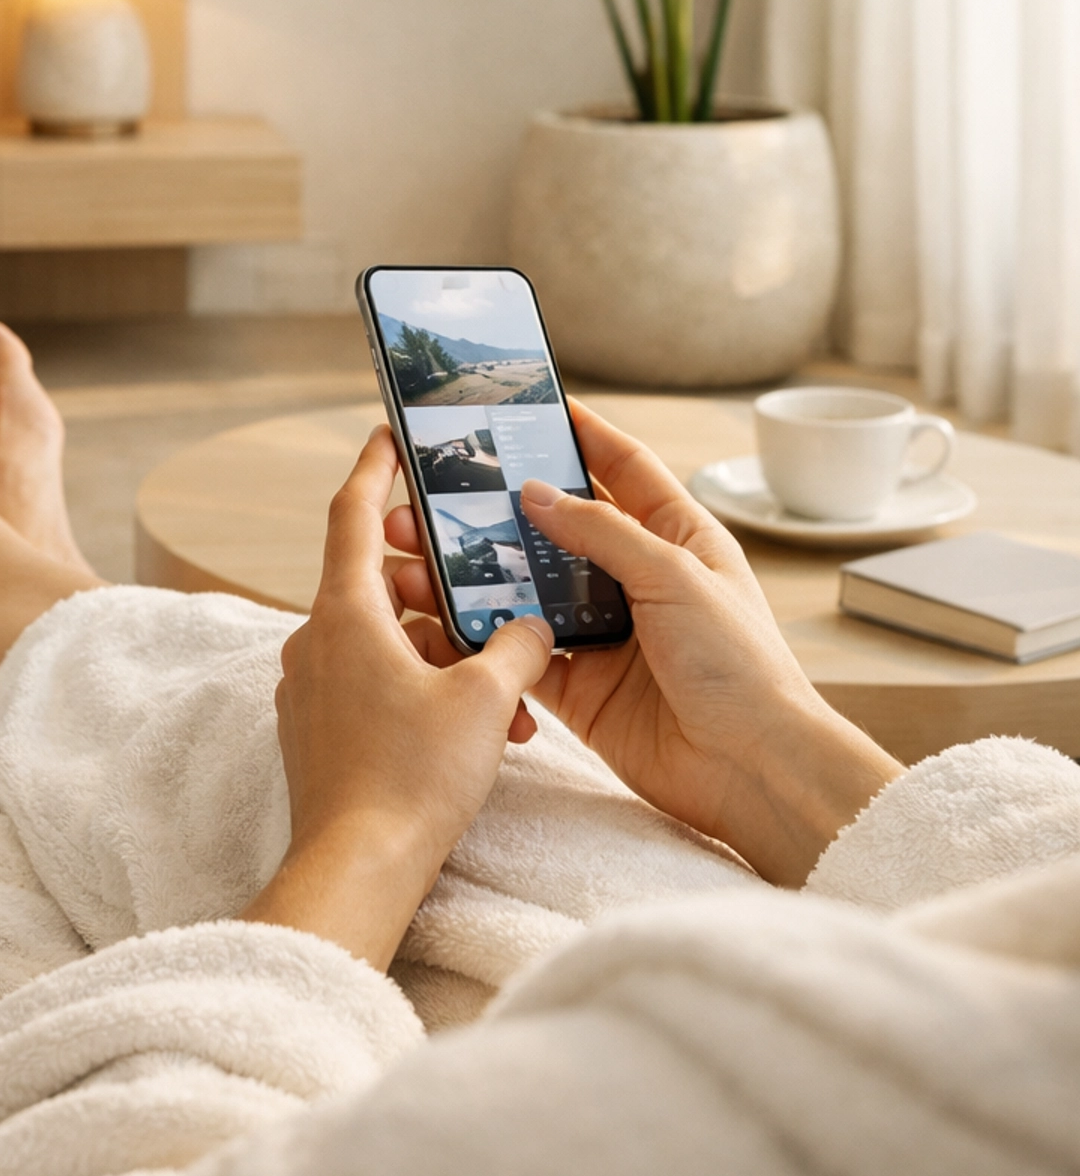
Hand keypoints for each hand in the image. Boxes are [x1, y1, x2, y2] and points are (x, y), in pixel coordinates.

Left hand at [243, 428, 553, 970]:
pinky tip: (482, 730)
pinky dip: (425, 692)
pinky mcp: (319, 734)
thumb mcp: (486, 699)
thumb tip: (533, 627)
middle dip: (445, 589)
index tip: (388, 434)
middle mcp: (314, 642)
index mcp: (344, 613)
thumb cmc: (412, 777)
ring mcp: (310, 690)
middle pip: (381, 585)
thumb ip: (518, 647)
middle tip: (491, 585)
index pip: (352, 513)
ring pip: (387, 646)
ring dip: (448, 656)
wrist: (357, 869)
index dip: (373, 467)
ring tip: (512, 693)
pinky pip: (376, 688)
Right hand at [387, 402, 901, 885]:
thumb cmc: (740, 667)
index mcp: (677, 538)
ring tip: (424, 557)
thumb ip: (603, 533)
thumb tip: (537, 493)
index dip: (581, 434)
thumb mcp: (676, 577)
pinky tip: (444, 620)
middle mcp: (638, 580)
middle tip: (446, 489)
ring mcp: (606, 635)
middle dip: (505, 508)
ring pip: (530, 590)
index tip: (535, 405)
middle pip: (560, 528)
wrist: (751, 771)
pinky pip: (521, 653)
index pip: (623, 468)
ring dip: (481, 574)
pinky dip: (486, 638)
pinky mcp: (580, 688)